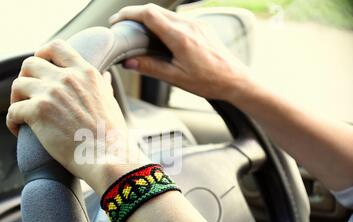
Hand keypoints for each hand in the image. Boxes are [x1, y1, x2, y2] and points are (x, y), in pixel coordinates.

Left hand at [7, 40, 148, 194]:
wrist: (106, 157)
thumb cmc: (111, 137)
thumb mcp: (111, 102)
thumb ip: (103, 87)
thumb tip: (106, 77)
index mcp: (85, 73)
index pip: (56, 47)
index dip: (41, 55)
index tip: (39, 69)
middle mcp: (67, 78)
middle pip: (30, 63)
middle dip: (25, 78)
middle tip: (27, 96)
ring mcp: (51, 93)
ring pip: (17, 85)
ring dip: (16, 99)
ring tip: (21, 114)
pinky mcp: (38, 112)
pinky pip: (13, 110)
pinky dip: (12, 121)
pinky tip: (18, 130)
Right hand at [109, 4, 252, 103]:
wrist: (235, 80)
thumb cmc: (209, 81)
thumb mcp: (176, 78)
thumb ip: (151, 67)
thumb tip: (129, 63)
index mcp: (180, 37)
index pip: (148, 15)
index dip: (129, 14)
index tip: (117, 21)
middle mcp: (188, 25)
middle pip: (155, 10)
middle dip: (135, 14)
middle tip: (122, 25)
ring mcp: (196, 23)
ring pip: (166, 13)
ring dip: (149, 18)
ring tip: (137, 31)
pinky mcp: (201, 27)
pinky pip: (177, 18)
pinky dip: (162, 22)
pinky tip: (159, 35)